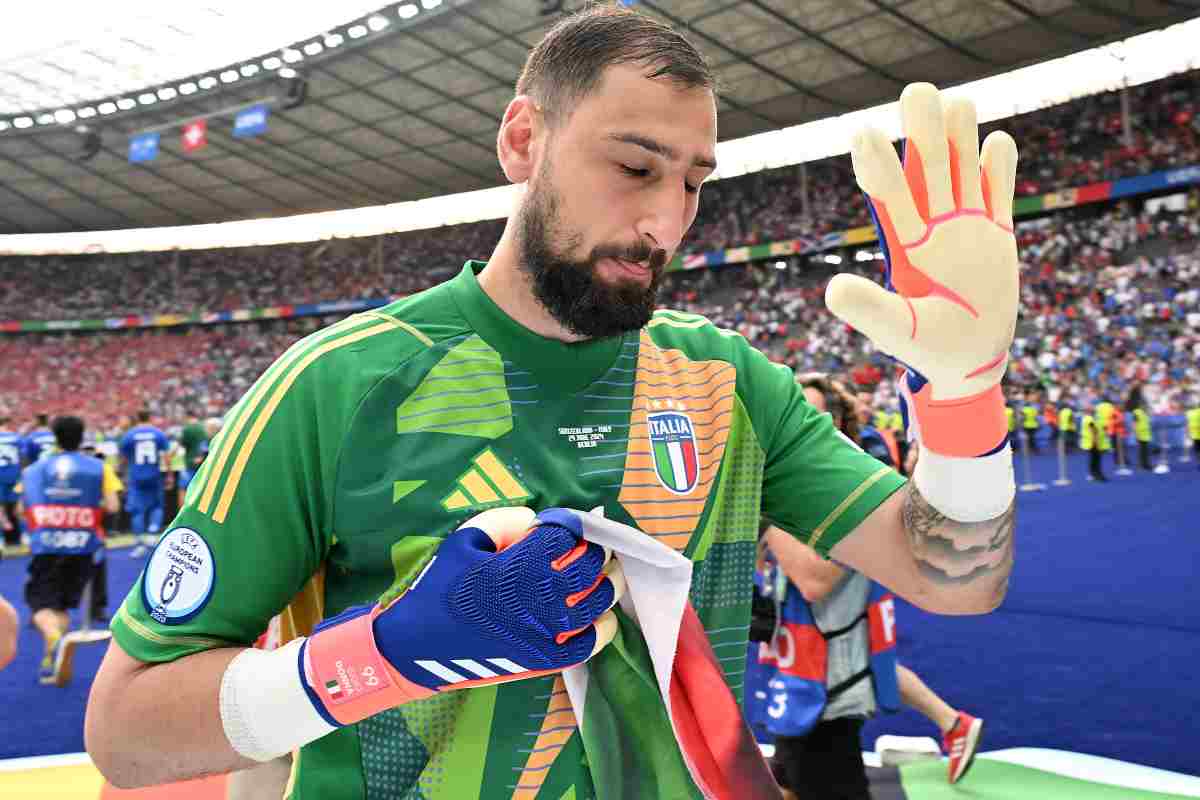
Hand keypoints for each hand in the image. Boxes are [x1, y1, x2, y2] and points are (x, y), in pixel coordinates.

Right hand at [303, 507, 624, 724]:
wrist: (415, 645)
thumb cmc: (439, 587)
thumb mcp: (464, 540)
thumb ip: (505, 522)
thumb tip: (538, 522)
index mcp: (517, 566)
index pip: (566, 537)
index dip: (574, 525)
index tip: (571, 524)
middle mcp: (537, 599)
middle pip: (588, 569)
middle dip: (596, 553)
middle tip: (594, 547)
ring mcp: (544, 633)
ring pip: (596, 605)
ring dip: (607, 586)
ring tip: (606, 575)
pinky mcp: (544, 661)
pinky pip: (588, 644)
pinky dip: (601, 627)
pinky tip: (598, 615)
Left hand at [825, 83, 1018, 456]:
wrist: (969, 362)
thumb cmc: (929, 349)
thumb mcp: (899, 330)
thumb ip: (870, 309)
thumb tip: (832, 290)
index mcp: (906, 243)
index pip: (890, 195)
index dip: (879, 165)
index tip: (863, 134)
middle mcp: (932, 226)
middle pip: (927, 167)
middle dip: (922, 132)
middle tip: (917, 92)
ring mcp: (966, 226)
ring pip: (962, 168)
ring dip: (960, 136)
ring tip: (957, 104)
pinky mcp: (997, 233)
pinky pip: (998, 191)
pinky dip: (999, 167)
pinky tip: (997, 142)